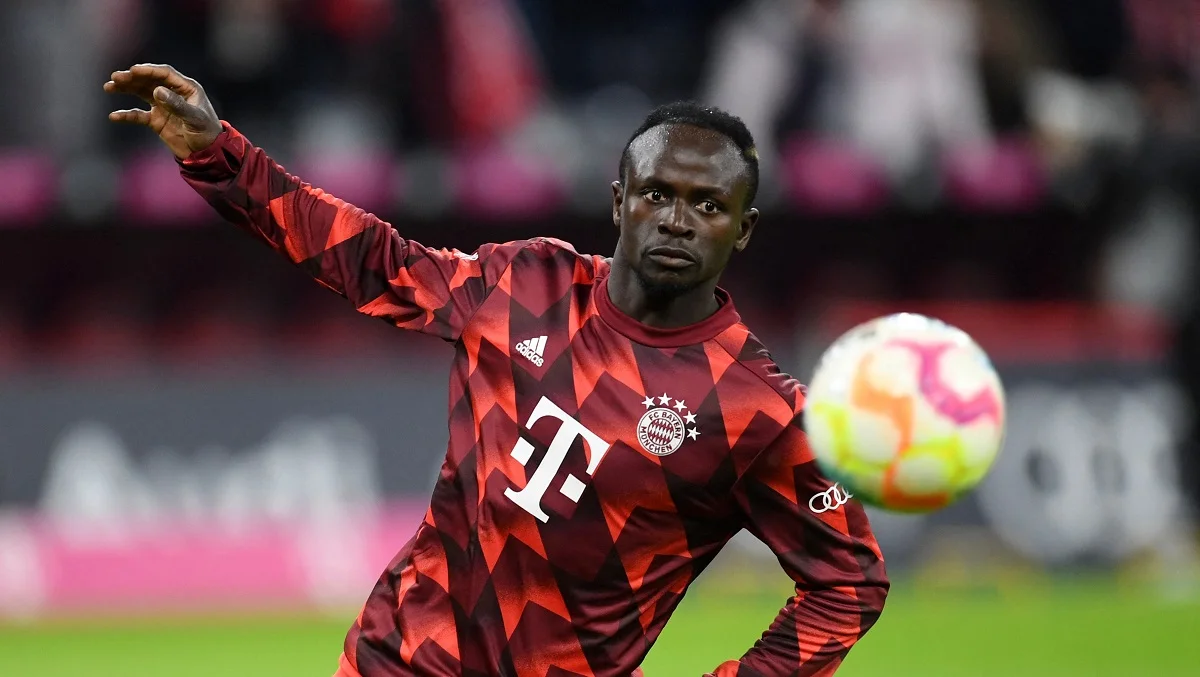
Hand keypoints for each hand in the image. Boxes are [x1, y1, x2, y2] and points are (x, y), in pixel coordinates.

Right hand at [104, 64, 222, 159]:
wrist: (207, 154)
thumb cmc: (207, 133)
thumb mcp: (195, 118)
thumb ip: (177, 105)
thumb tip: (157, 91)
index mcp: (186, 88)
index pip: (164, 74)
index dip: (148, 71)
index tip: (132, 70)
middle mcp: (173, 94)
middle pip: (149, 81)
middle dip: (132, 78)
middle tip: (116, 77)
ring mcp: (163, 106)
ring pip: (141, 93)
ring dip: (126, 89)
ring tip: (109, 87)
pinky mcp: (156, 120)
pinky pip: (138, 115)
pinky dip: (127, 115)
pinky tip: (114, 116)